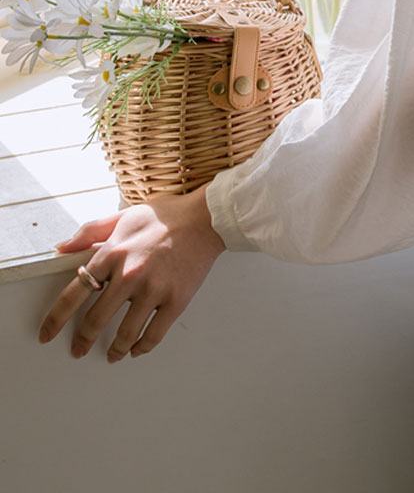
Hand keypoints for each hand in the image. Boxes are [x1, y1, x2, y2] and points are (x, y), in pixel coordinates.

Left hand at [37, 184, 226, 361]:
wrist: (207, 218)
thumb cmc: (168, 216)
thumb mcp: (124, 216)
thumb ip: (90, 231)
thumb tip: (61, 248)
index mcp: (113, 253)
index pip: (73, 294)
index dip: (56, 319)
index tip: (47, 333)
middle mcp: (129, 274)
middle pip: (95, 320)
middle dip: (83, 340)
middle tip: (79, 349)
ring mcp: (154, 289)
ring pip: (125, 333)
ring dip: (114, 350)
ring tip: (112, 355)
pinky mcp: (176, 298)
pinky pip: (154, 333)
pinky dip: (143, 346)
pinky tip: (138, 348)